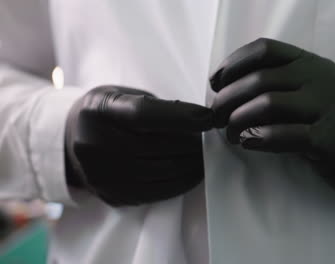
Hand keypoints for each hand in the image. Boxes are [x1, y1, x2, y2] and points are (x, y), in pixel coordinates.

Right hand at [65, 86, 212, 205]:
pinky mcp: (111, 194)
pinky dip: (181, 182)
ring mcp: (101, 173)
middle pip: (157, 145)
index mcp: (99, 110)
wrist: (71, 139)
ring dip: (191, 164)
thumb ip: (156, 107)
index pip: (145, 114)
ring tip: (204, 155)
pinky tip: (193, 173)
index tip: (209, 118)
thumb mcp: (123, 95)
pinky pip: (156, 192)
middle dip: (192, 143)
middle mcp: (94, 143)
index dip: (182, 116)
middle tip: (209, 139)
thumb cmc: (107, 113)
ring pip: (161, 171)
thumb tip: (198, 120)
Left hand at [210, 38, 334, 204]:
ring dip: (238, 120)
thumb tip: (229, 91)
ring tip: (230, 134)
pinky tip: (248, 143)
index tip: (215, 83)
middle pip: (259, 79)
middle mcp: (320, 79)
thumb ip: (283, 84)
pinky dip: (259, 138)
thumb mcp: (315, 91)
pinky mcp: (330, 139)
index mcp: (312, 64)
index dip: (233, 64)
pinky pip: (285, 135)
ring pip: (268, 103)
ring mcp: (328, 108)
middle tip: (215, 117)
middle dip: (227, 98)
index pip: (265, 49)